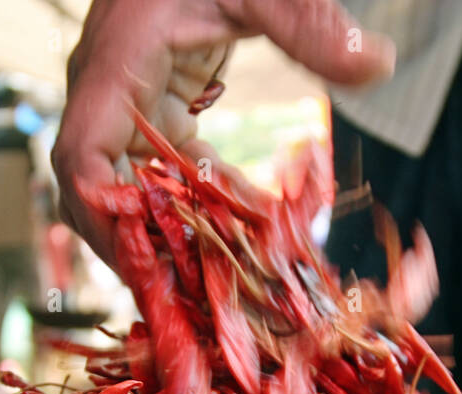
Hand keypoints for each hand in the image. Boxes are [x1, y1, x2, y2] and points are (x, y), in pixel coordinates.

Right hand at [52, 0, 394, 265]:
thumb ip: (311, 23)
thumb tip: (380, 66)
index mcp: (115, 66)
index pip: (80, 158)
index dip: (104, 217)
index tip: (147, 261)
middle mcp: (107, 93)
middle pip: (94, 192)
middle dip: (135, 247)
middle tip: (189, 297)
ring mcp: (125, 102)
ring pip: (126, 189)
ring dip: (167, 233)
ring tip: (216, 281)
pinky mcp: (152, 105)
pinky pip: (163, 170)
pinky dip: (194, 203)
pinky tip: (244, 226)